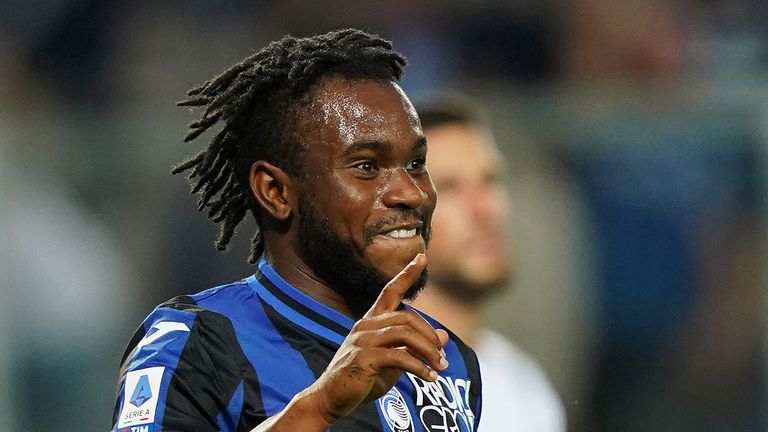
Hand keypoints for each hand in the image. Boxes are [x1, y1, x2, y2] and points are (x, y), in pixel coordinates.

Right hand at [307, 253, 449, 423]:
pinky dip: (419, 367)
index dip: (406, 274)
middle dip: (430, 337)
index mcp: (370, 321)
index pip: (390, 291)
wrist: (331, 399)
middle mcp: (365, 325)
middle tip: (442, 359)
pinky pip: (399, 356)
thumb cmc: (362, 379)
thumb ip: (415, 347)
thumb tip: (444, 336)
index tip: (421, 257)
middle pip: (407, 317)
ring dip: (428, 352)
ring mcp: (362, 340)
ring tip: (439, 368)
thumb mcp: (393, 361)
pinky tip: (428, 378)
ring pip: (405, 334)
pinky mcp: (363, 358)